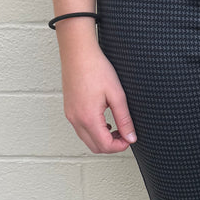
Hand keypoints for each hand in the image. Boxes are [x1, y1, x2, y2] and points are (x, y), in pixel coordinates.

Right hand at [58, 30, 136, 153]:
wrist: (78, 52)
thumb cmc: (96, 68)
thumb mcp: (117, 95)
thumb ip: (124, 119)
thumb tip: (131, 137)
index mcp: (88, 117)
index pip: (105, 146)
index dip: (120, 146)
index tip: (130, 138)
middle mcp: (76, 119)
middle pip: (95, 147)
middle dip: (112, 145)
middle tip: (125, 134)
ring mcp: (70, 115)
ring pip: (87, 140)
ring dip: (102, 139)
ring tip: (116, 127)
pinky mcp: (68, 110)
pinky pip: (81, 129)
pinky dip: (93, 131)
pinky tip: (104, 121)